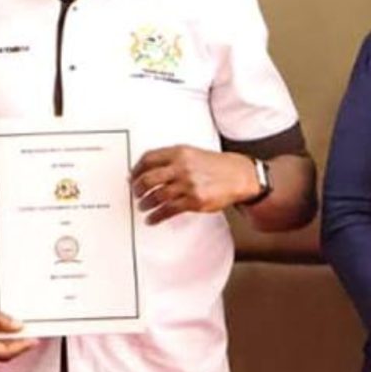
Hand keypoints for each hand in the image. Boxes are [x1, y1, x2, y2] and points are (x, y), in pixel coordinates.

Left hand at [131, 146, 262, 221]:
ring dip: (145, 203)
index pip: (149, 159)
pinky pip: (168, 210)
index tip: (132, 177)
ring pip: (156, 196)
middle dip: (138, 188)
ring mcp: (188, 185)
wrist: (238, 176)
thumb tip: (147, 170)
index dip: (136, 169)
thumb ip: (171, 159)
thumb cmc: (214, 165)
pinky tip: (152, 219)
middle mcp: (182, 167)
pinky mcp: (194, 201)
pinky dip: (156, 216)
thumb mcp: (191, 153)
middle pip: (149, 178)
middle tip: (136, 193)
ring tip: (143, 206)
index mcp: (179, 152)